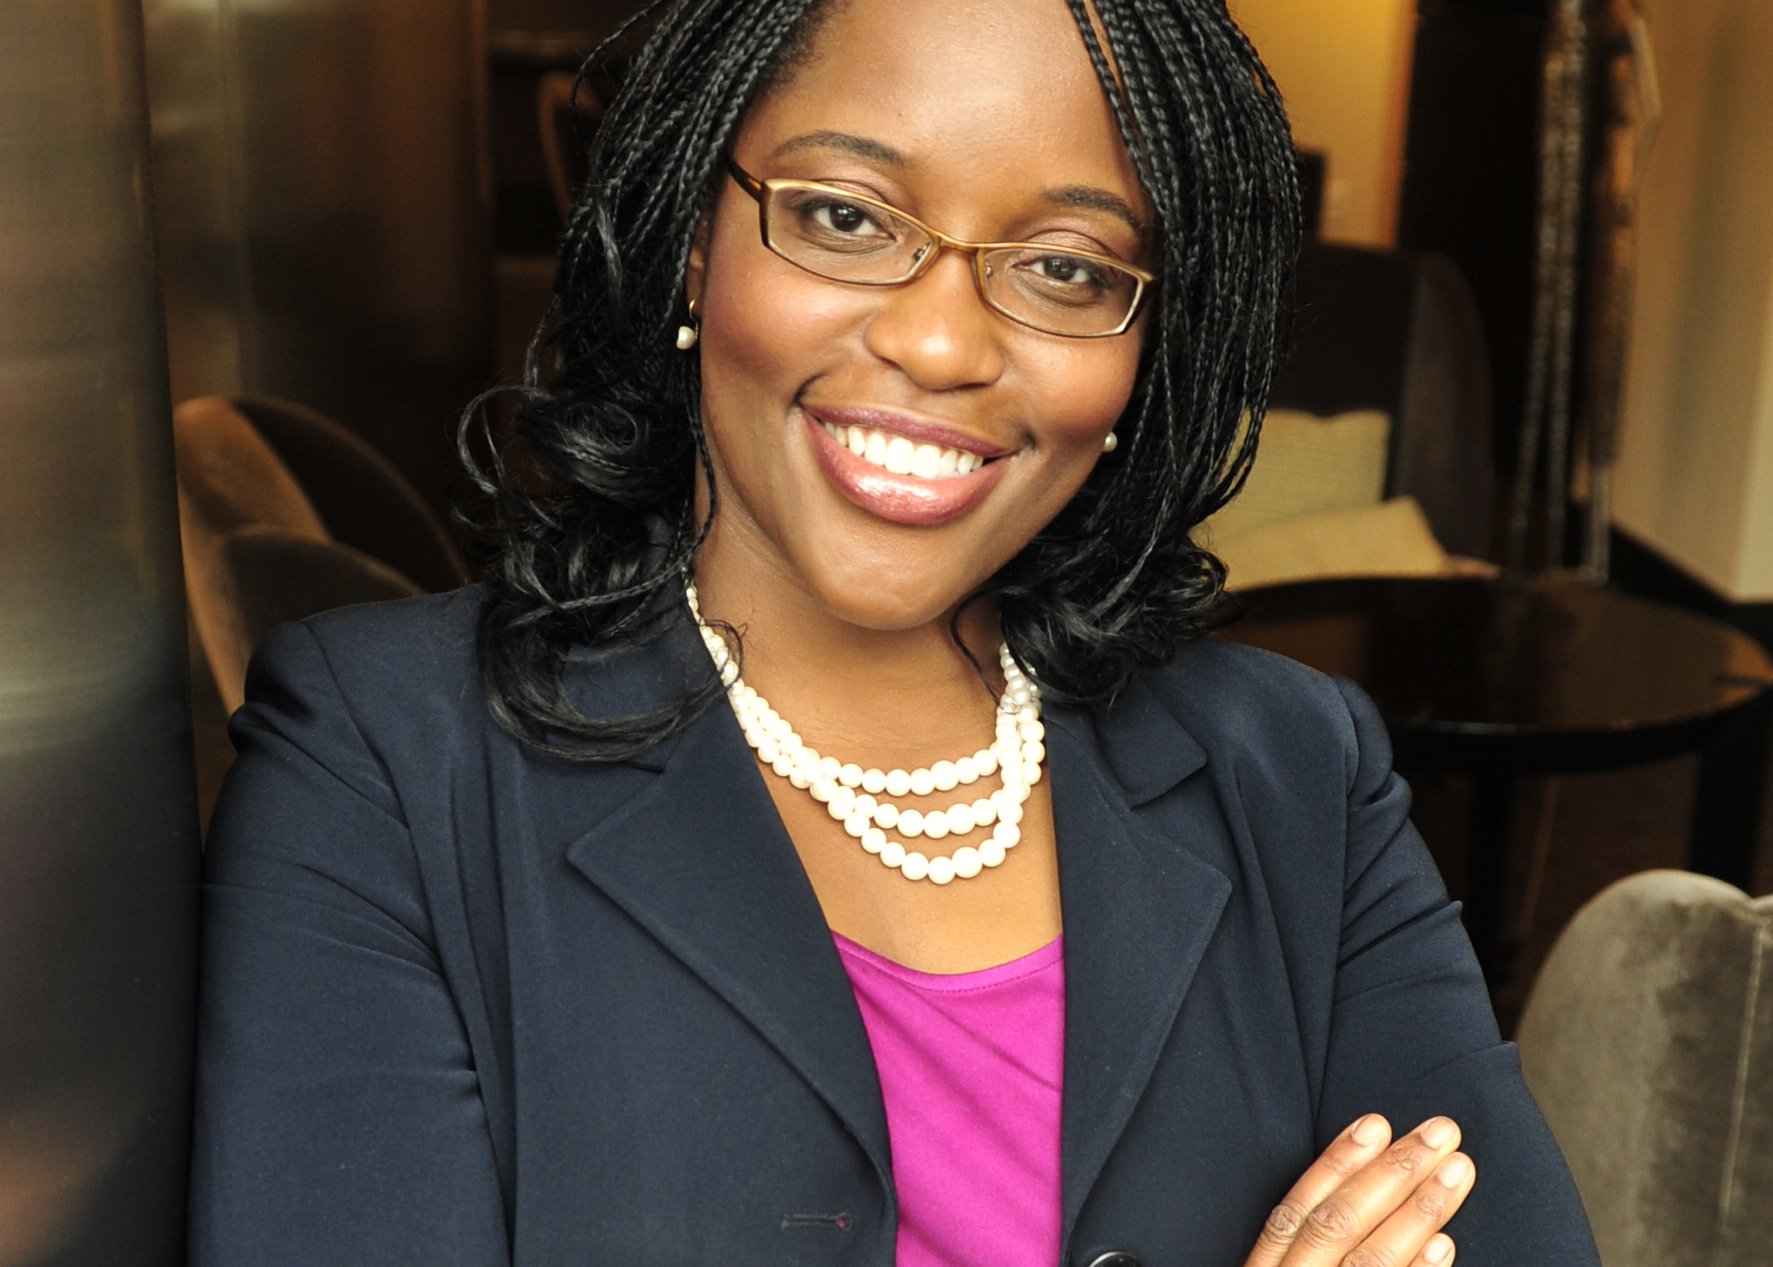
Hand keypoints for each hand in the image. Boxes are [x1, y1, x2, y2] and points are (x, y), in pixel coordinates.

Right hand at [1242, 1114, 1474, 1266]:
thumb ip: (1302, 1244)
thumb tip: (1357, 1179)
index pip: (1298, 1207)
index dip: (1338, 1162)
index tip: (1376, 1124)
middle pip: (1339, 1224)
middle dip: (1393, 1173)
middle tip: (1440, 1132)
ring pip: (1371, 1259)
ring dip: (1419, 1211)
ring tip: (1457, 1171)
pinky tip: (1445, 1243)